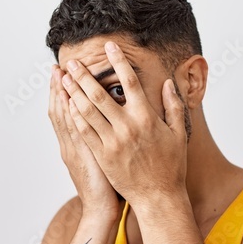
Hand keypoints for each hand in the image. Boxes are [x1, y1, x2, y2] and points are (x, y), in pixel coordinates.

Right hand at [48, 64, 121, 220]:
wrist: (101, 210)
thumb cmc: (105, 187)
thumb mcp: (98, 159)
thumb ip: (96, 140)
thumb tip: (103, 123)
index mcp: (73, 145)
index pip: (64, 113)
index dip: (60, 93)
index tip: (60, 74)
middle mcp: (69, 145)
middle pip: (60, 112)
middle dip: (57, 88)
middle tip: (56, 67)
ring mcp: (74, 151)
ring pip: (64, 119)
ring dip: (62, 96)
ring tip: (60, 76)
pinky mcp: (84, 158)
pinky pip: (76, 133)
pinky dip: (72, 116)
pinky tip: (72, 101)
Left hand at [60, 41, 187, 208]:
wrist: (158, 197)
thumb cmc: (171, 166)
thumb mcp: (178, 134)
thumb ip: (173, 106)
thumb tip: (167, 83)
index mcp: (146, 117)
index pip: (129, 81)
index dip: (118, 61)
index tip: (108, 47)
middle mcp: (127, 127)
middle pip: (100, 94)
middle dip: (84, 76)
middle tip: (72, 63)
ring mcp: (113, 142)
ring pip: (88, 112)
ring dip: (74, 93)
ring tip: (64, 79)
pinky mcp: (102, 156)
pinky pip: (85, 132)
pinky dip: (75, 117)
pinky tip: (67, 105)